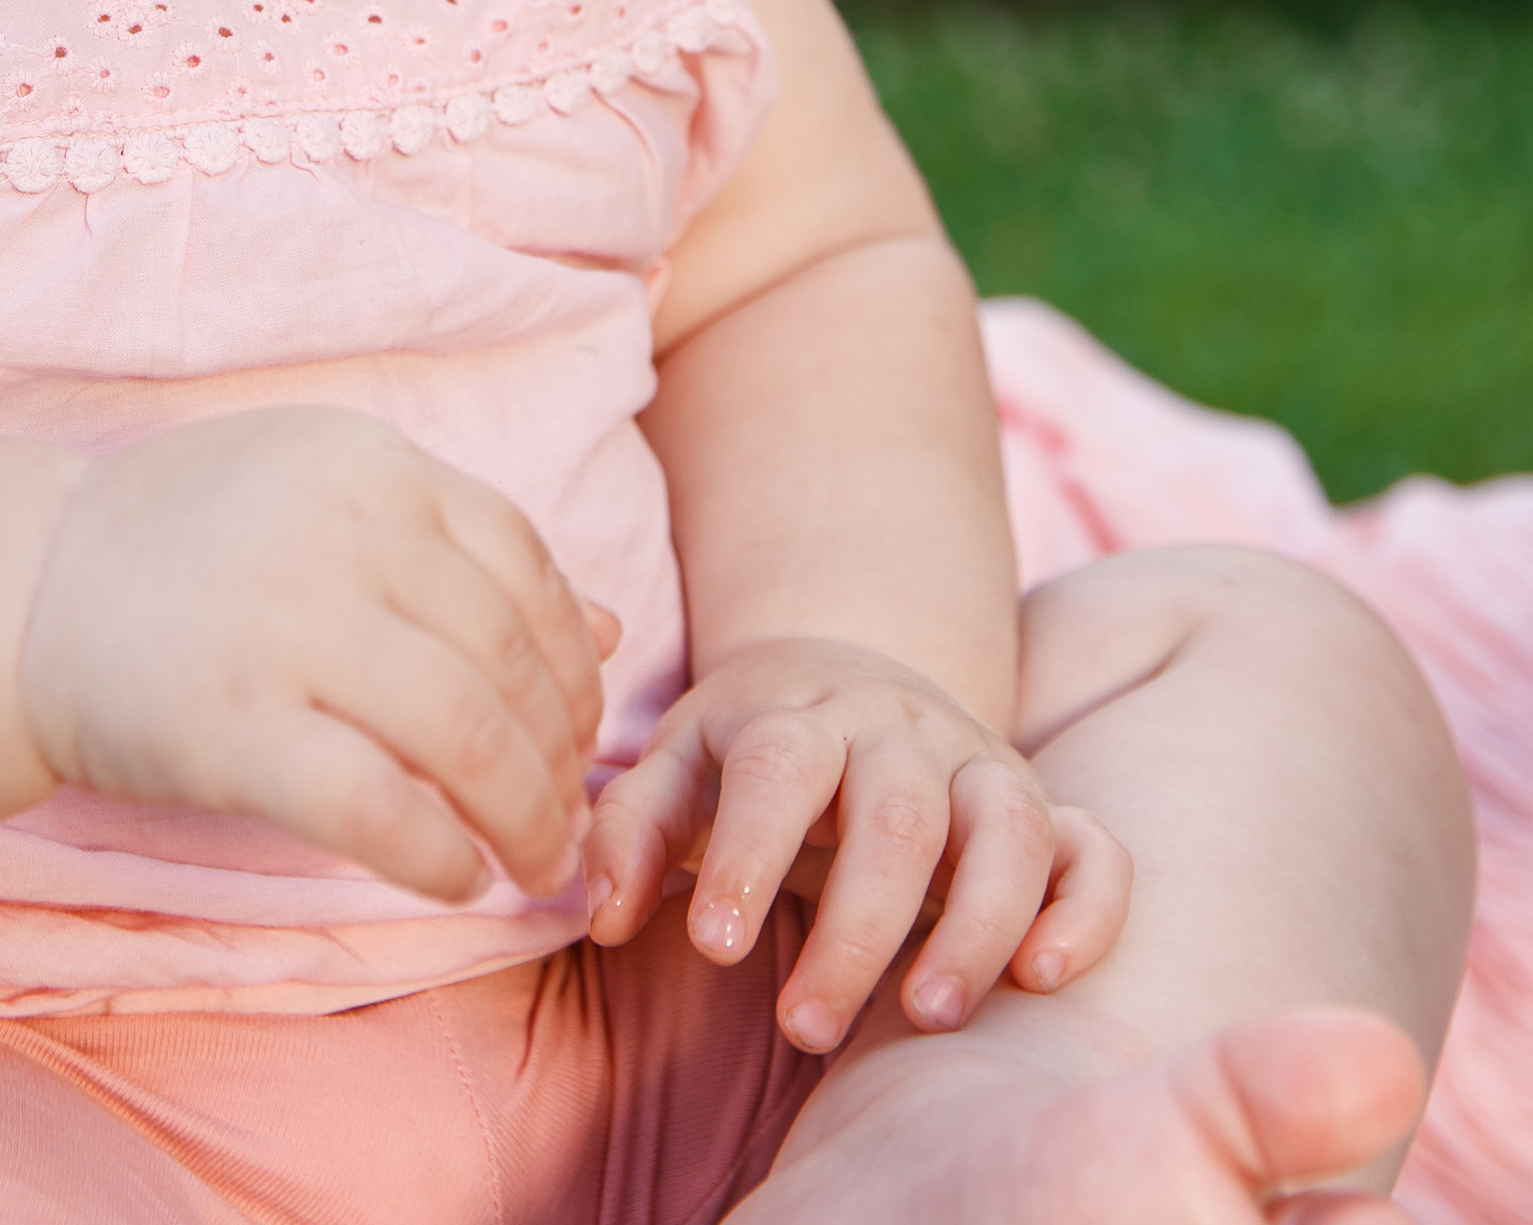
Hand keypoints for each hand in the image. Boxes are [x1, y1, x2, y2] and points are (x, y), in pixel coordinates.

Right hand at [18, 408, 609, 905]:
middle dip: (559, 753)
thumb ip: (456, 552)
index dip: (571, 658)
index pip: (523, 563)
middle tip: (565, 817)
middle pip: (507, 656)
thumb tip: (609, 627)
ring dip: (524, 813)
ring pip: (465, 732)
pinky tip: (455, 877)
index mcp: (370, 462)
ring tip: (533, 859)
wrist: (19, 586)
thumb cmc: (185, 547)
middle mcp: (342, 528)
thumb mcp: (325, 502)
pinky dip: (438, 855)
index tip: (574, 726)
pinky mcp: (234, 727)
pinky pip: (377, 806)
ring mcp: (285, 624)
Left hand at [580, 634, 1130, 1052]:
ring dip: (977, 923)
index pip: (779, 767)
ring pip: (1008, 826)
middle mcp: (901, 729)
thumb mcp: (678, 765)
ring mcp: (980, 764)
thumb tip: (604, 913)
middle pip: (896, 814)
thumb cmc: (749, 747)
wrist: (850, 673)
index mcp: (799, 713)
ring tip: (926, 1015)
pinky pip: (1095, 849)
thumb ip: (633, 831)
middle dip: (856, 928)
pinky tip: (1043, 977)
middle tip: (804, 1026)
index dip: (748, 852)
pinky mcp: (1044, 808)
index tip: (714, 948)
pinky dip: (1086, 908)